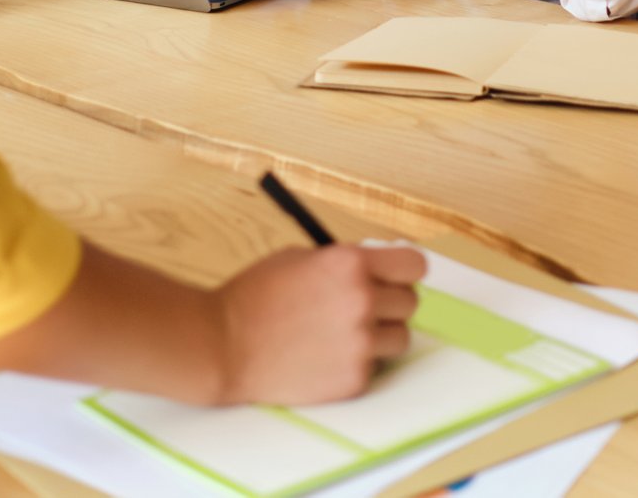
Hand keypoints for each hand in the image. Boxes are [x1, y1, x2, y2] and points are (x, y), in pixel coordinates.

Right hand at [214, 244, 426, 404]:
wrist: (223, 345)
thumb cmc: (254, 297)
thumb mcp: (300, 259)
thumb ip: (343, 263)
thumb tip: (377, 269)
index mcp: (350, 264)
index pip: (414, 265)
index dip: (405, 271)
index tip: (396, 277)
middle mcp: (362, 301)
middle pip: (410, 302)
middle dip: (390, 303)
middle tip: (364, 308)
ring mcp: (359, 343)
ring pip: (400, 338)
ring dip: (380, 335)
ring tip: (344, 334)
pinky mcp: (353, 378)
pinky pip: (374, 367)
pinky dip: (357, 363)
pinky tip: (326, 356)